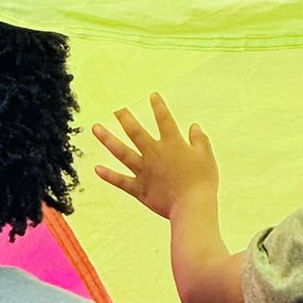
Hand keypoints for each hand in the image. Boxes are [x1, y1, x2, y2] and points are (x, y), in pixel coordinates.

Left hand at [93, 94, 218, 221]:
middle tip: (114, 107)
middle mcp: (154, 154)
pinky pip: (121, 181)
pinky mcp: (139, 188)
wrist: (192, 207)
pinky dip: (109, 175)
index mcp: (172, 144)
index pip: (164, 120)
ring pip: (122, 152)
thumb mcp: (206, 157)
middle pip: (135, 132)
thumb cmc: (202, 182)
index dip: (159, 107)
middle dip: (124, 118)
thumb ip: (199, 140)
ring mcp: (144, 171)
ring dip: (108, 139)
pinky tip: (97, 168)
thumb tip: (194, 126)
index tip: (152, 95)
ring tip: (96, 128)